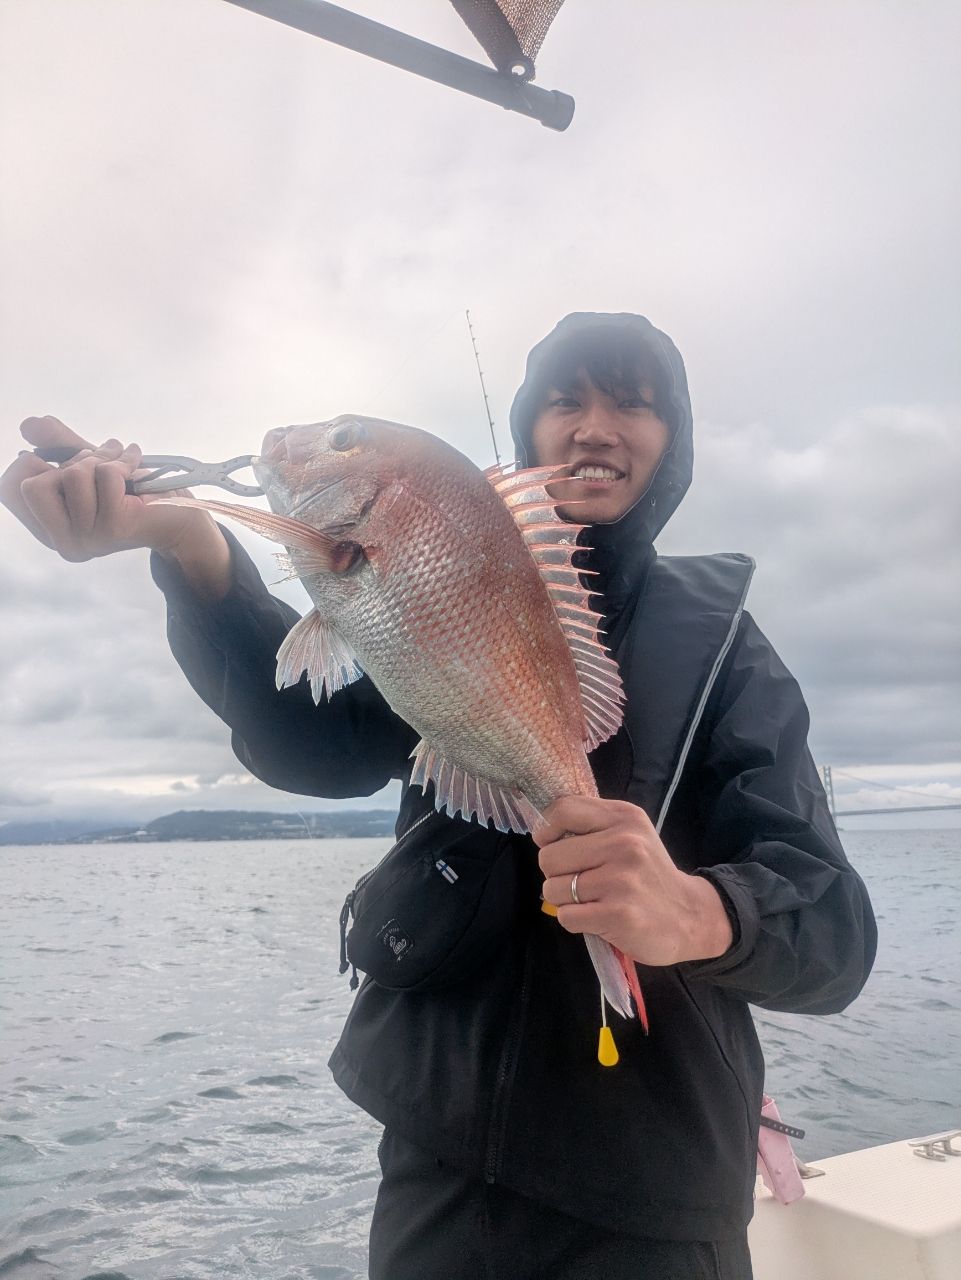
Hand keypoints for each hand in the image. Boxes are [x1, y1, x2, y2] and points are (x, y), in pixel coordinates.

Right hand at [1, 416, 230, 598]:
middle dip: (70, 463)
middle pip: (33, 484)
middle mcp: (64, 542)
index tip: (66, 464)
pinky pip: (105, 474)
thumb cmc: (132, 490)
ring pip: (73, 474)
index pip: (11, 489)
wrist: (179, 512)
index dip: (33, 465)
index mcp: (51, 531)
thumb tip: (28, 424)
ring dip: (102, 459)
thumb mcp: (88, 463)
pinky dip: (123, 462)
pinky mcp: (113, 528)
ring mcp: (87, 539)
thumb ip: (57, 445)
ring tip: (122, 466)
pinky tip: (135, 468)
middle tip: (99, 465)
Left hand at [536, 795, 733, 965]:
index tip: (553, 845)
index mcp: (624, 818)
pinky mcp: (618, 914)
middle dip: (555, 873)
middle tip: (580, 881)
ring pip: (552, 888)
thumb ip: (592, 824)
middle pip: (549, 856)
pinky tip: (597, 917)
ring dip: (564, 900)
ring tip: (591, 900)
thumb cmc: (648, 874)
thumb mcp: (631, 834)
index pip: (562, 810)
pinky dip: (575, 920)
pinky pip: (566, 916)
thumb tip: (543, 829)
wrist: (689, 917)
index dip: (547, 831)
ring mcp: (622, 879)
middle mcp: (624, 843)